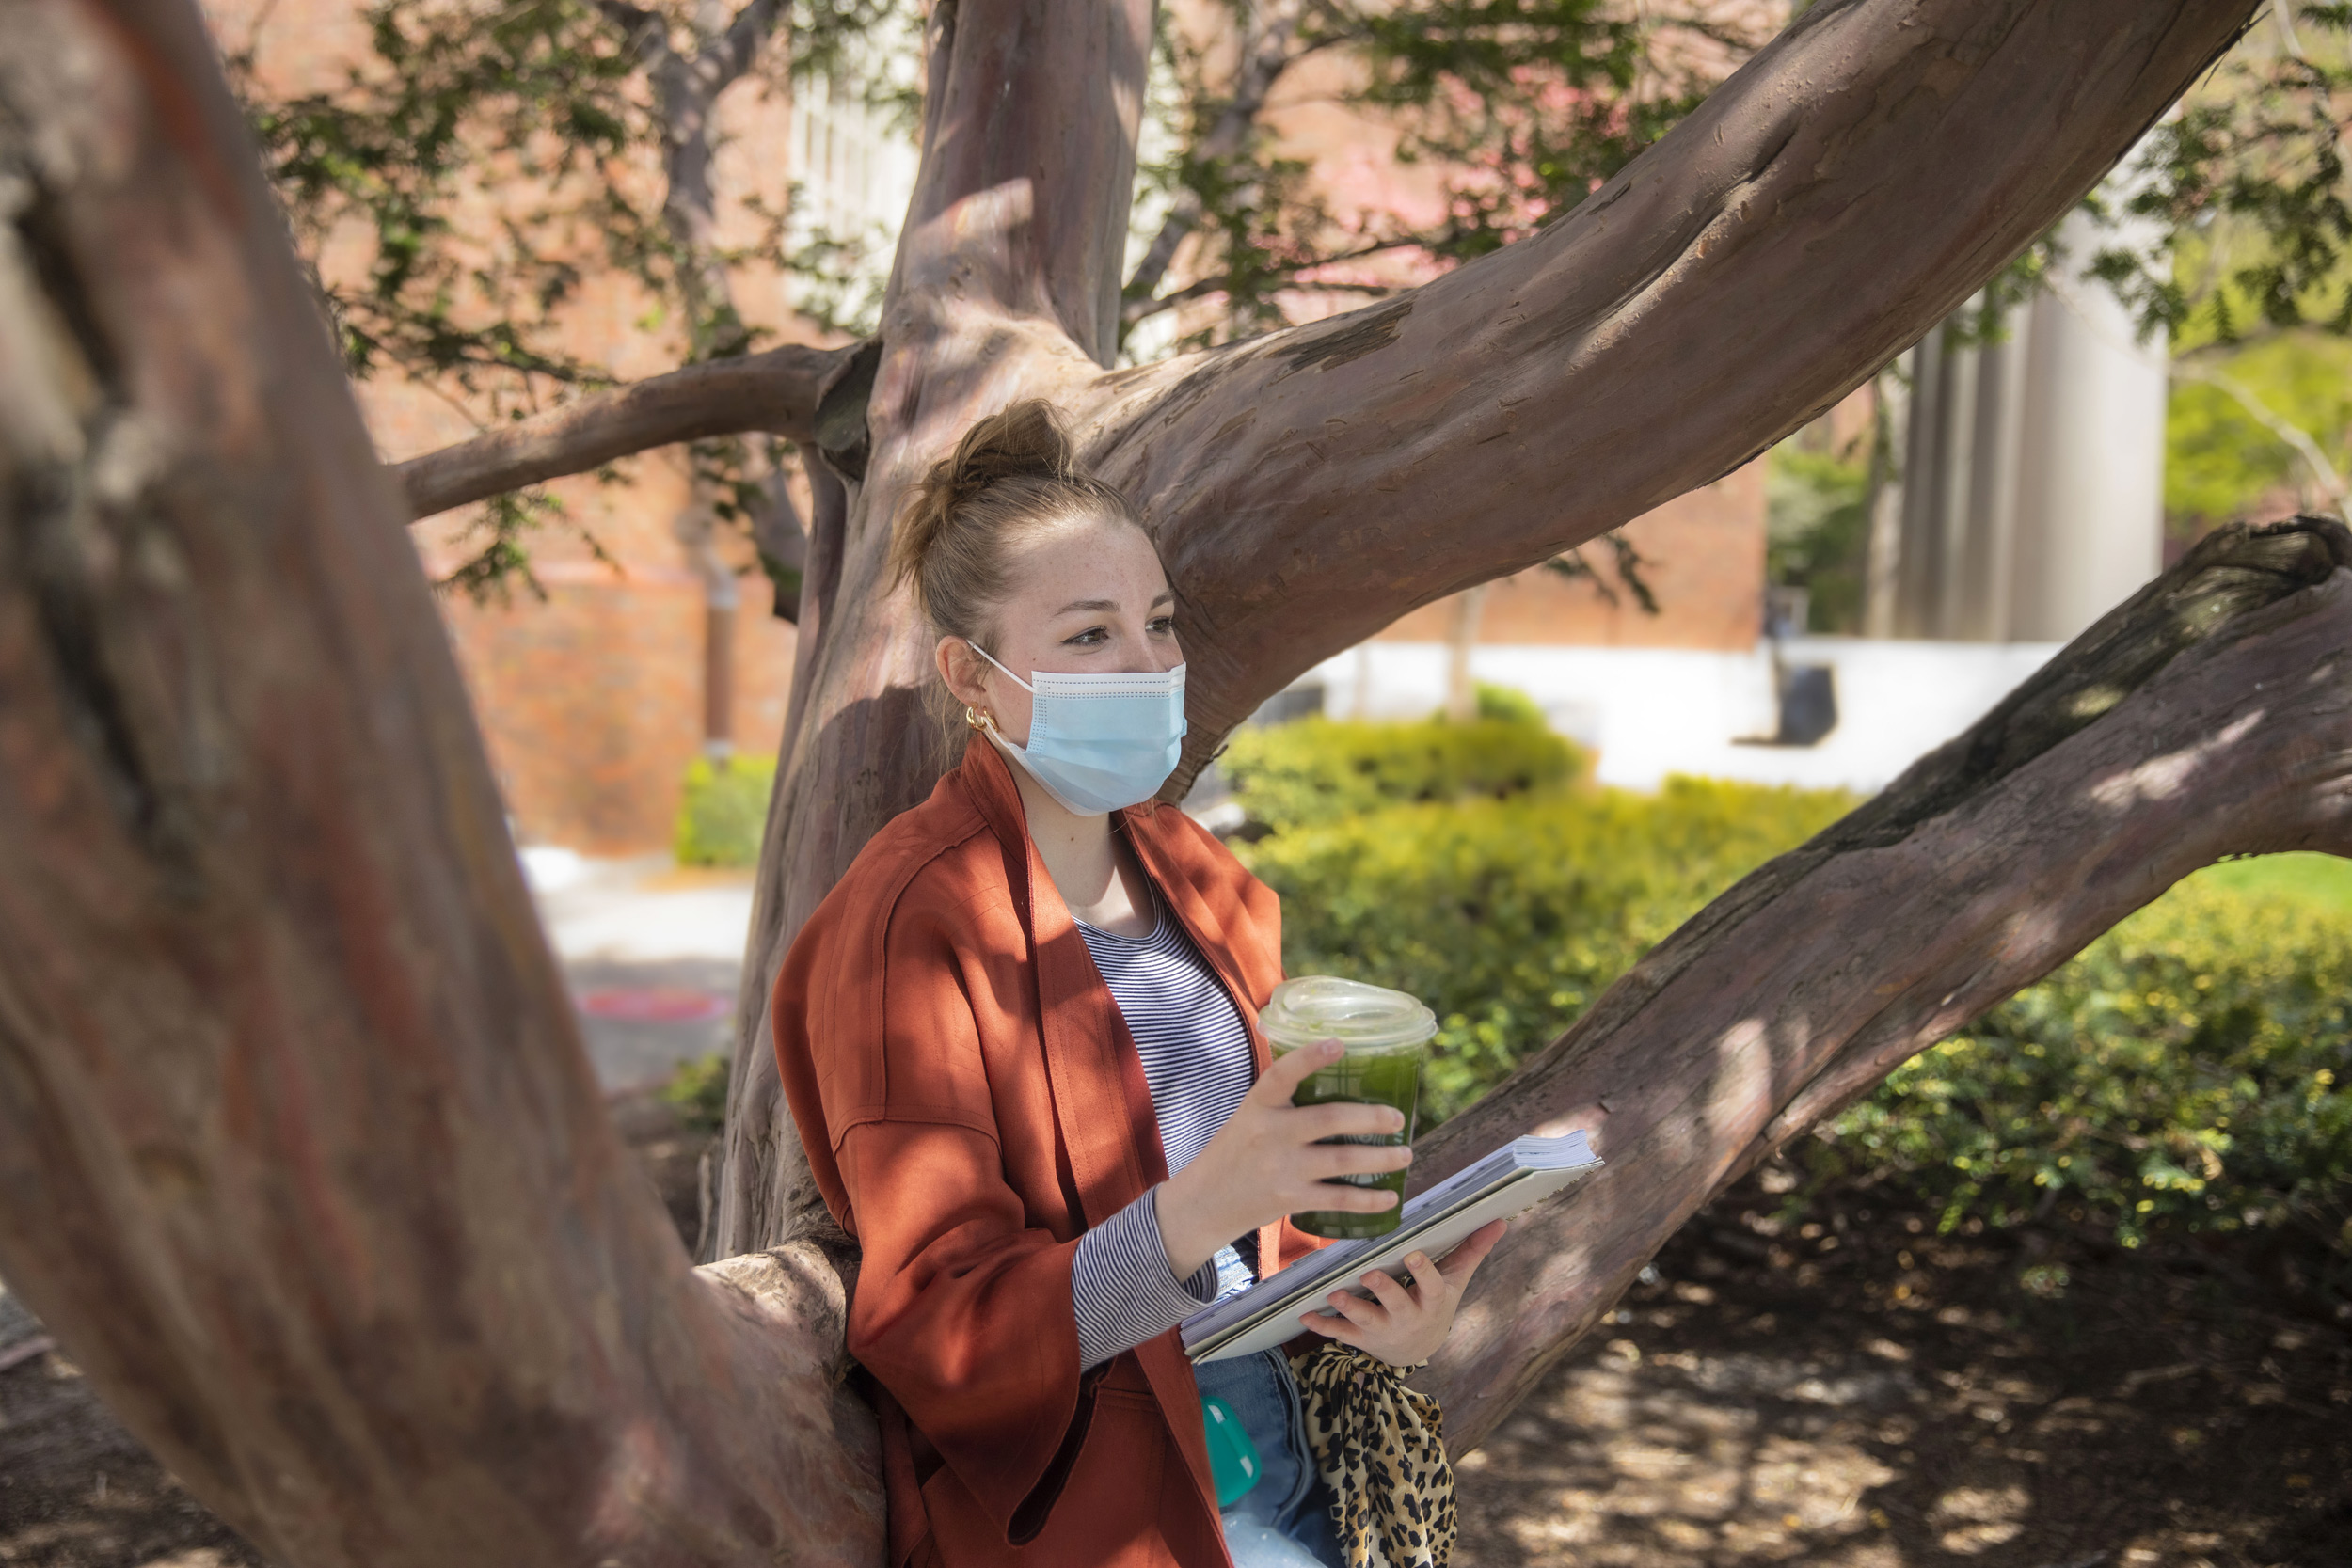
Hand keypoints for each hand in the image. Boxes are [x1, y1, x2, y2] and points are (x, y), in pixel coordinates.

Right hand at [1156, 1039, 1412, 1277]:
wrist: (1203, 1204)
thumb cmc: (1234, 1153)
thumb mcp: (1248, 1116)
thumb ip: (1283, 1101)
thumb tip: (1335, 1076)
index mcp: (1257, 1105)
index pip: (1282, 1074)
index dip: (1310, 1057)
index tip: (1339, 1043)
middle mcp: (1270, 1133)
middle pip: (1330, 1119)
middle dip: (1371, 1117)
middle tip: (1398, 1118)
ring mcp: (1281, 1168)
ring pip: (1343, 1160)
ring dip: (1381, 1158)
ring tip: (1405, 1154)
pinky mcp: (1290, 1199)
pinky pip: (1338, 1199)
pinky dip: (1368, 1199)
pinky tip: (1389, 1197)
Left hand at [1300, 1219, 1507, 1367]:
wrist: (1417, 1348)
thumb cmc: (1435, 1301)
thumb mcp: (1455, 1279)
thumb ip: (1472, 1250)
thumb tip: (1500, 1220)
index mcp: (1432, 1300)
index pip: (1430, 1285)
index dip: (1421, 1272)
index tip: (1411, 1254)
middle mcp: (1408, 1317)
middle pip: (1397, 1303)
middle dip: (1383, 1290)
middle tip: (1369, 1273)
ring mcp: (1383, 1330)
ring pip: (1366, 1320)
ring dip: (1350, 1307)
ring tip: (1335, 1293)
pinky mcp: (1361, 1338)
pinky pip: (1341, 1334)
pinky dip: (1323, 1326)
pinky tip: (1306, 1316)